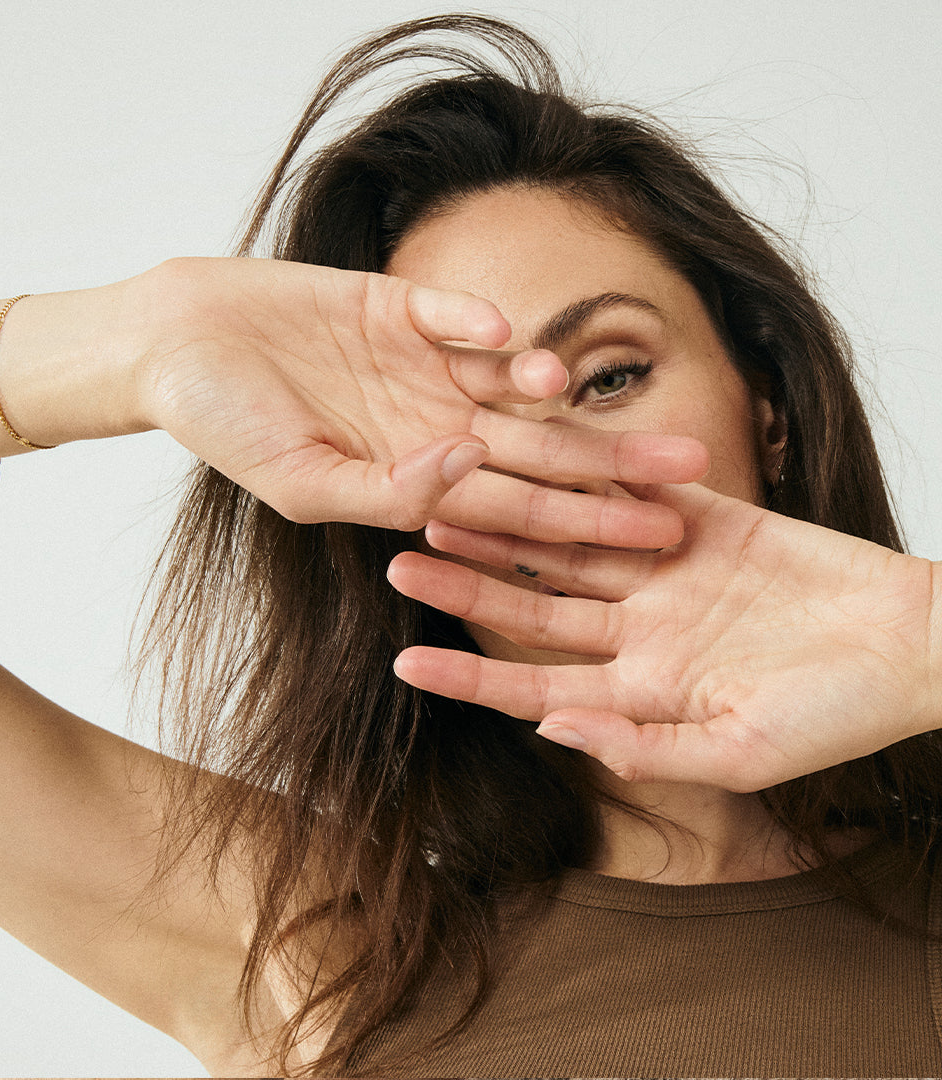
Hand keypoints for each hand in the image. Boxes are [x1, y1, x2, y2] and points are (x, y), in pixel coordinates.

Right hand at [132, 258, 706, 539]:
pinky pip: (453, 313)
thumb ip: (385, 491)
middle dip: (612, 465)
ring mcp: (421, 364)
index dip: (584, 520)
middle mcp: (432, 423)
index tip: (655, 534)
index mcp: (414, 477)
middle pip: (539, 449)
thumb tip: (463, 469)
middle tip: (691, 472)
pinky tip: (518, 342)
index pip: (514, 507)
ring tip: (612, 404)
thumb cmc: (225, 425)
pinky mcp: (400, 304)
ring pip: (515, 381)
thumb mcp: (299, 482)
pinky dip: (481, 323)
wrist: (178, 344)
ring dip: (567, 395)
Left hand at [388, 485, 940, 791]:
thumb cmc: (840, 714)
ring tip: (442, 497)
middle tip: (396, 557)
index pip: (533, 683)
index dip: (469, 673)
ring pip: (569, 540)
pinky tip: (531, 447)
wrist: (918, 644)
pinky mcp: (707, 517)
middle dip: (466, 583)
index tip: (405, 661)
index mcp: (642, 688)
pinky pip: (636, 487)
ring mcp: (670, 569)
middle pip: (535, 602)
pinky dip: (587, 468)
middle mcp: (642, 626)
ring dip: (508, 521)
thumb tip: (555, 731)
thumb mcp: (742, 752)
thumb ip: (645, 747)